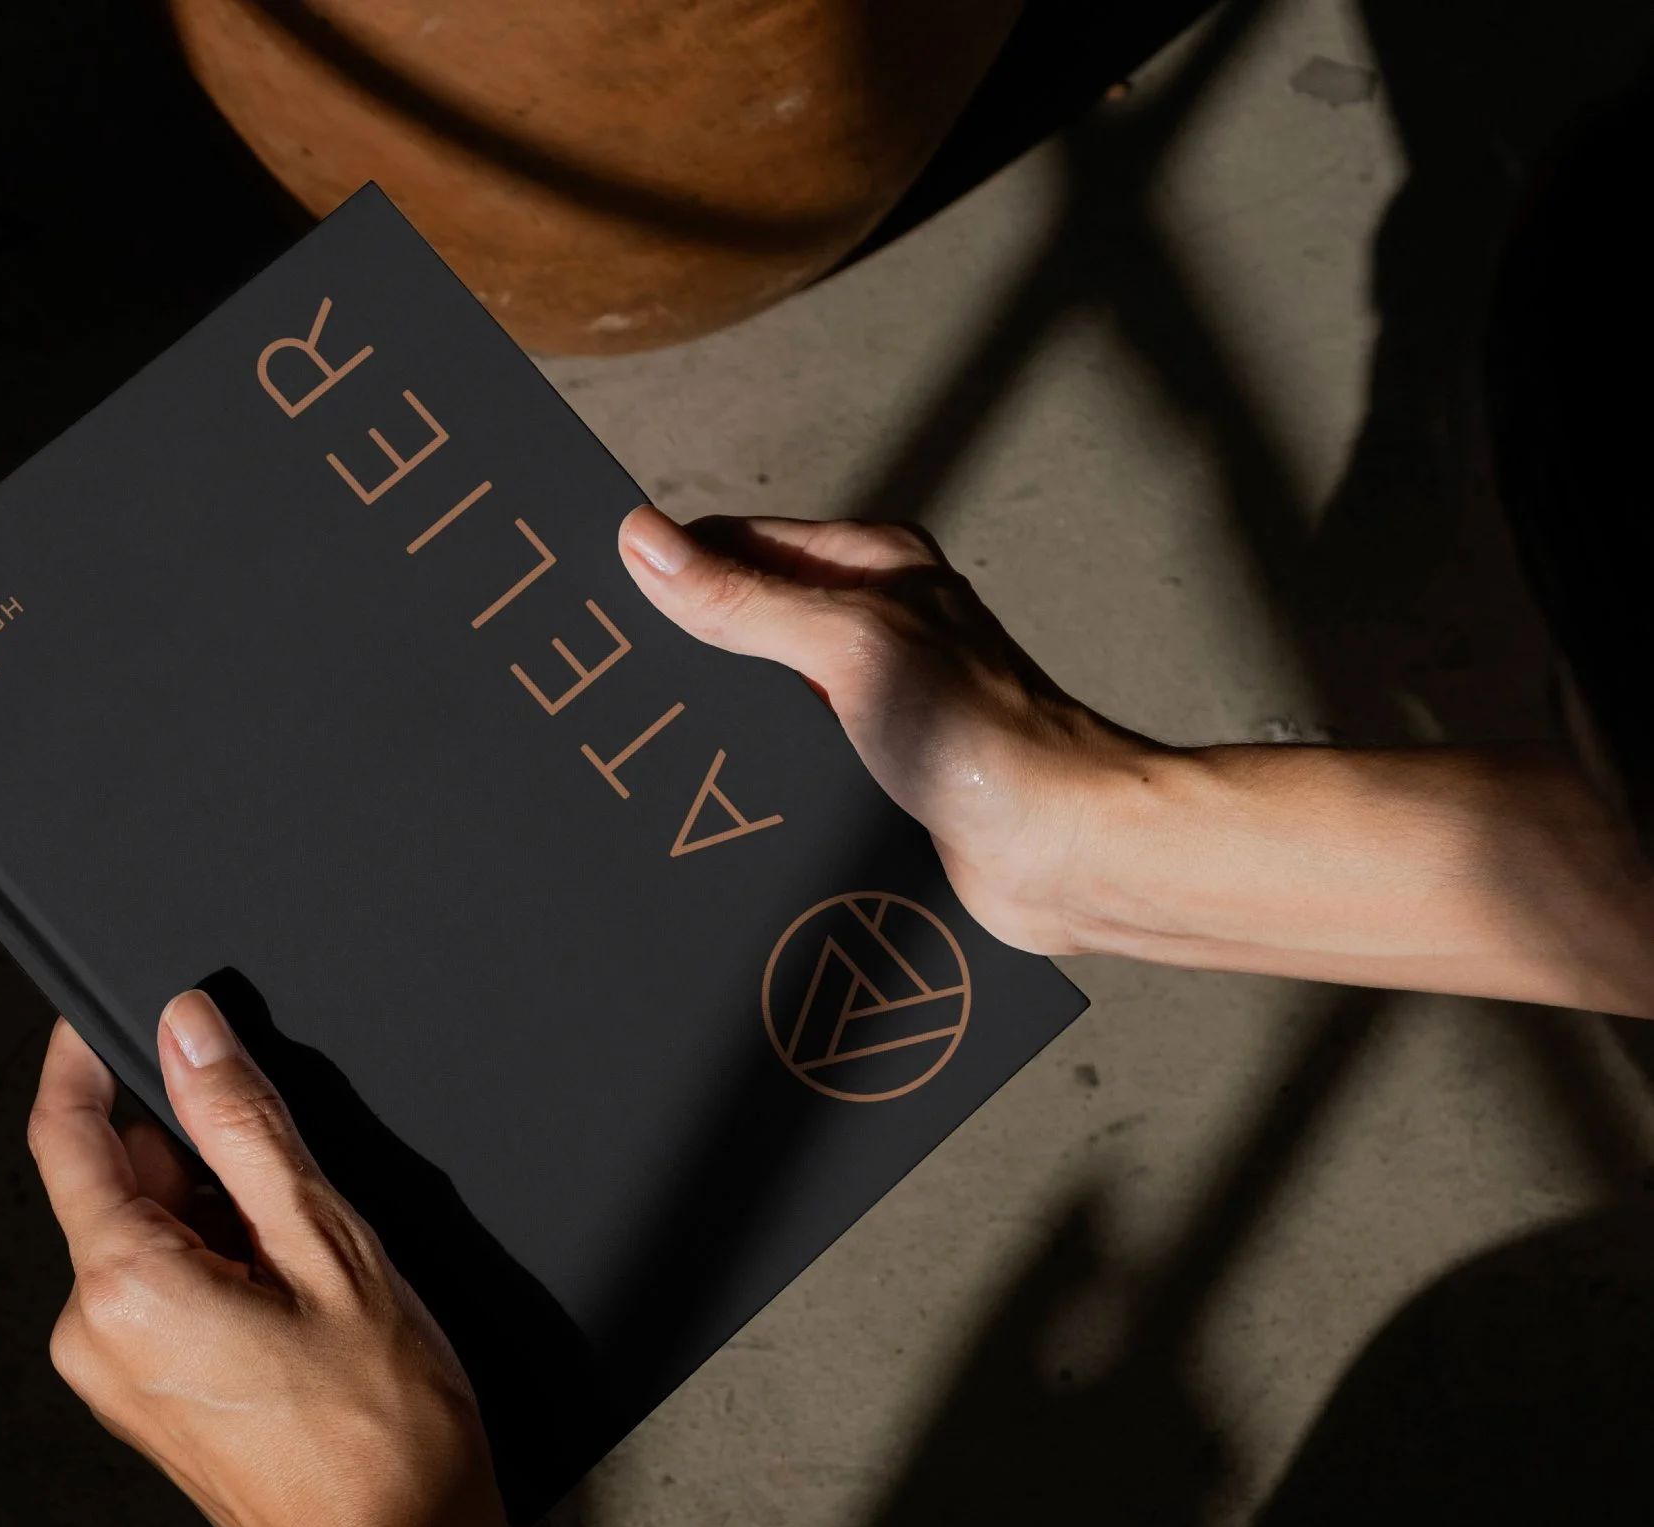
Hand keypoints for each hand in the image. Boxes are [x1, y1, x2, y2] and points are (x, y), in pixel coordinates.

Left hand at [27, 994, 532, 1526]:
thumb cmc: (386, 1438)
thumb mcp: (330, 1247)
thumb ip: (245, 1127)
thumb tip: (190, 1033)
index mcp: (124, 1290)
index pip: (64, 1134)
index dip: (82, 1056)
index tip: (105, 1009)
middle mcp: (96, 1339)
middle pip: (119, 1185)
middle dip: (195, 1156)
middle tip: (290, 1188)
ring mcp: (117, 1379)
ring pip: (149, 1239)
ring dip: (220, 1220)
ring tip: (310, 1272)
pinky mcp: (148, 1404)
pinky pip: (163, 1296)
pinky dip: (222, 1270)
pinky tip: (297, 1307)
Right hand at [618, 505, 1152, 952]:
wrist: (1064, 851)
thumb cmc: (985, 737)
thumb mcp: (846, 647)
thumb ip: (742, 600)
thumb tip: (644, 542)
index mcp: (871, 565)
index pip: (735, 543)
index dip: (668, 566)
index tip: (596, 600)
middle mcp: (873, 622)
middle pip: (743, 617)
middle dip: (683, 646)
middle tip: (607, 681)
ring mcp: (873, 695)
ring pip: (761, 692)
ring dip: (717, 717)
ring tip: (646, 743)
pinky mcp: (875, 765)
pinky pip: (787, 753)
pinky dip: (750, 767)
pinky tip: (710, 793)